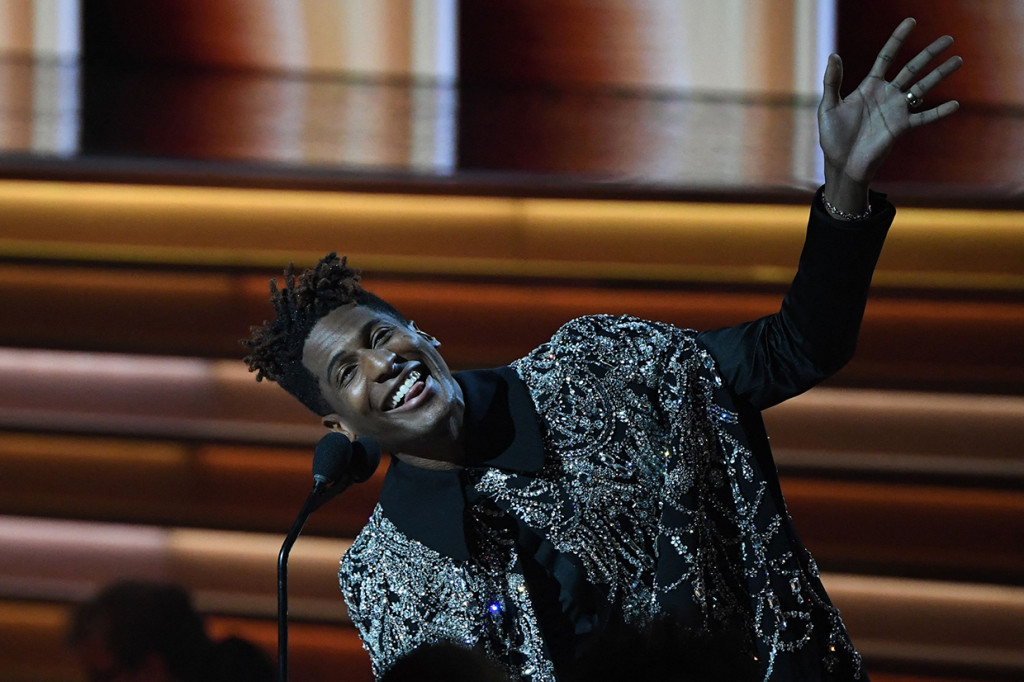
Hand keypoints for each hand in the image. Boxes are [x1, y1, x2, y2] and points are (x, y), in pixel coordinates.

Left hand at [818, 17, 961, 216]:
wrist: (842, 164)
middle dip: (929, 53)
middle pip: (912, 68)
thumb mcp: (828, 107)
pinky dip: (939, 112)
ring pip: (923, 87)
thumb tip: (833, 55)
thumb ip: (832, 81)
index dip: (898, 39)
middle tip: (949, 38)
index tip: (911, 21)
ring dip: (940, 74)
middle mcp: (887, 95)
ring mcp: (896, 110)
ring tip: (958, 60)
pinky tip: (956, 104)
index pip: (887, 57)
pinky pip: (924, 117)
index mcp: (869, 87)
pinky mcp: (901, 127)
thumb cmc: (832, 137)